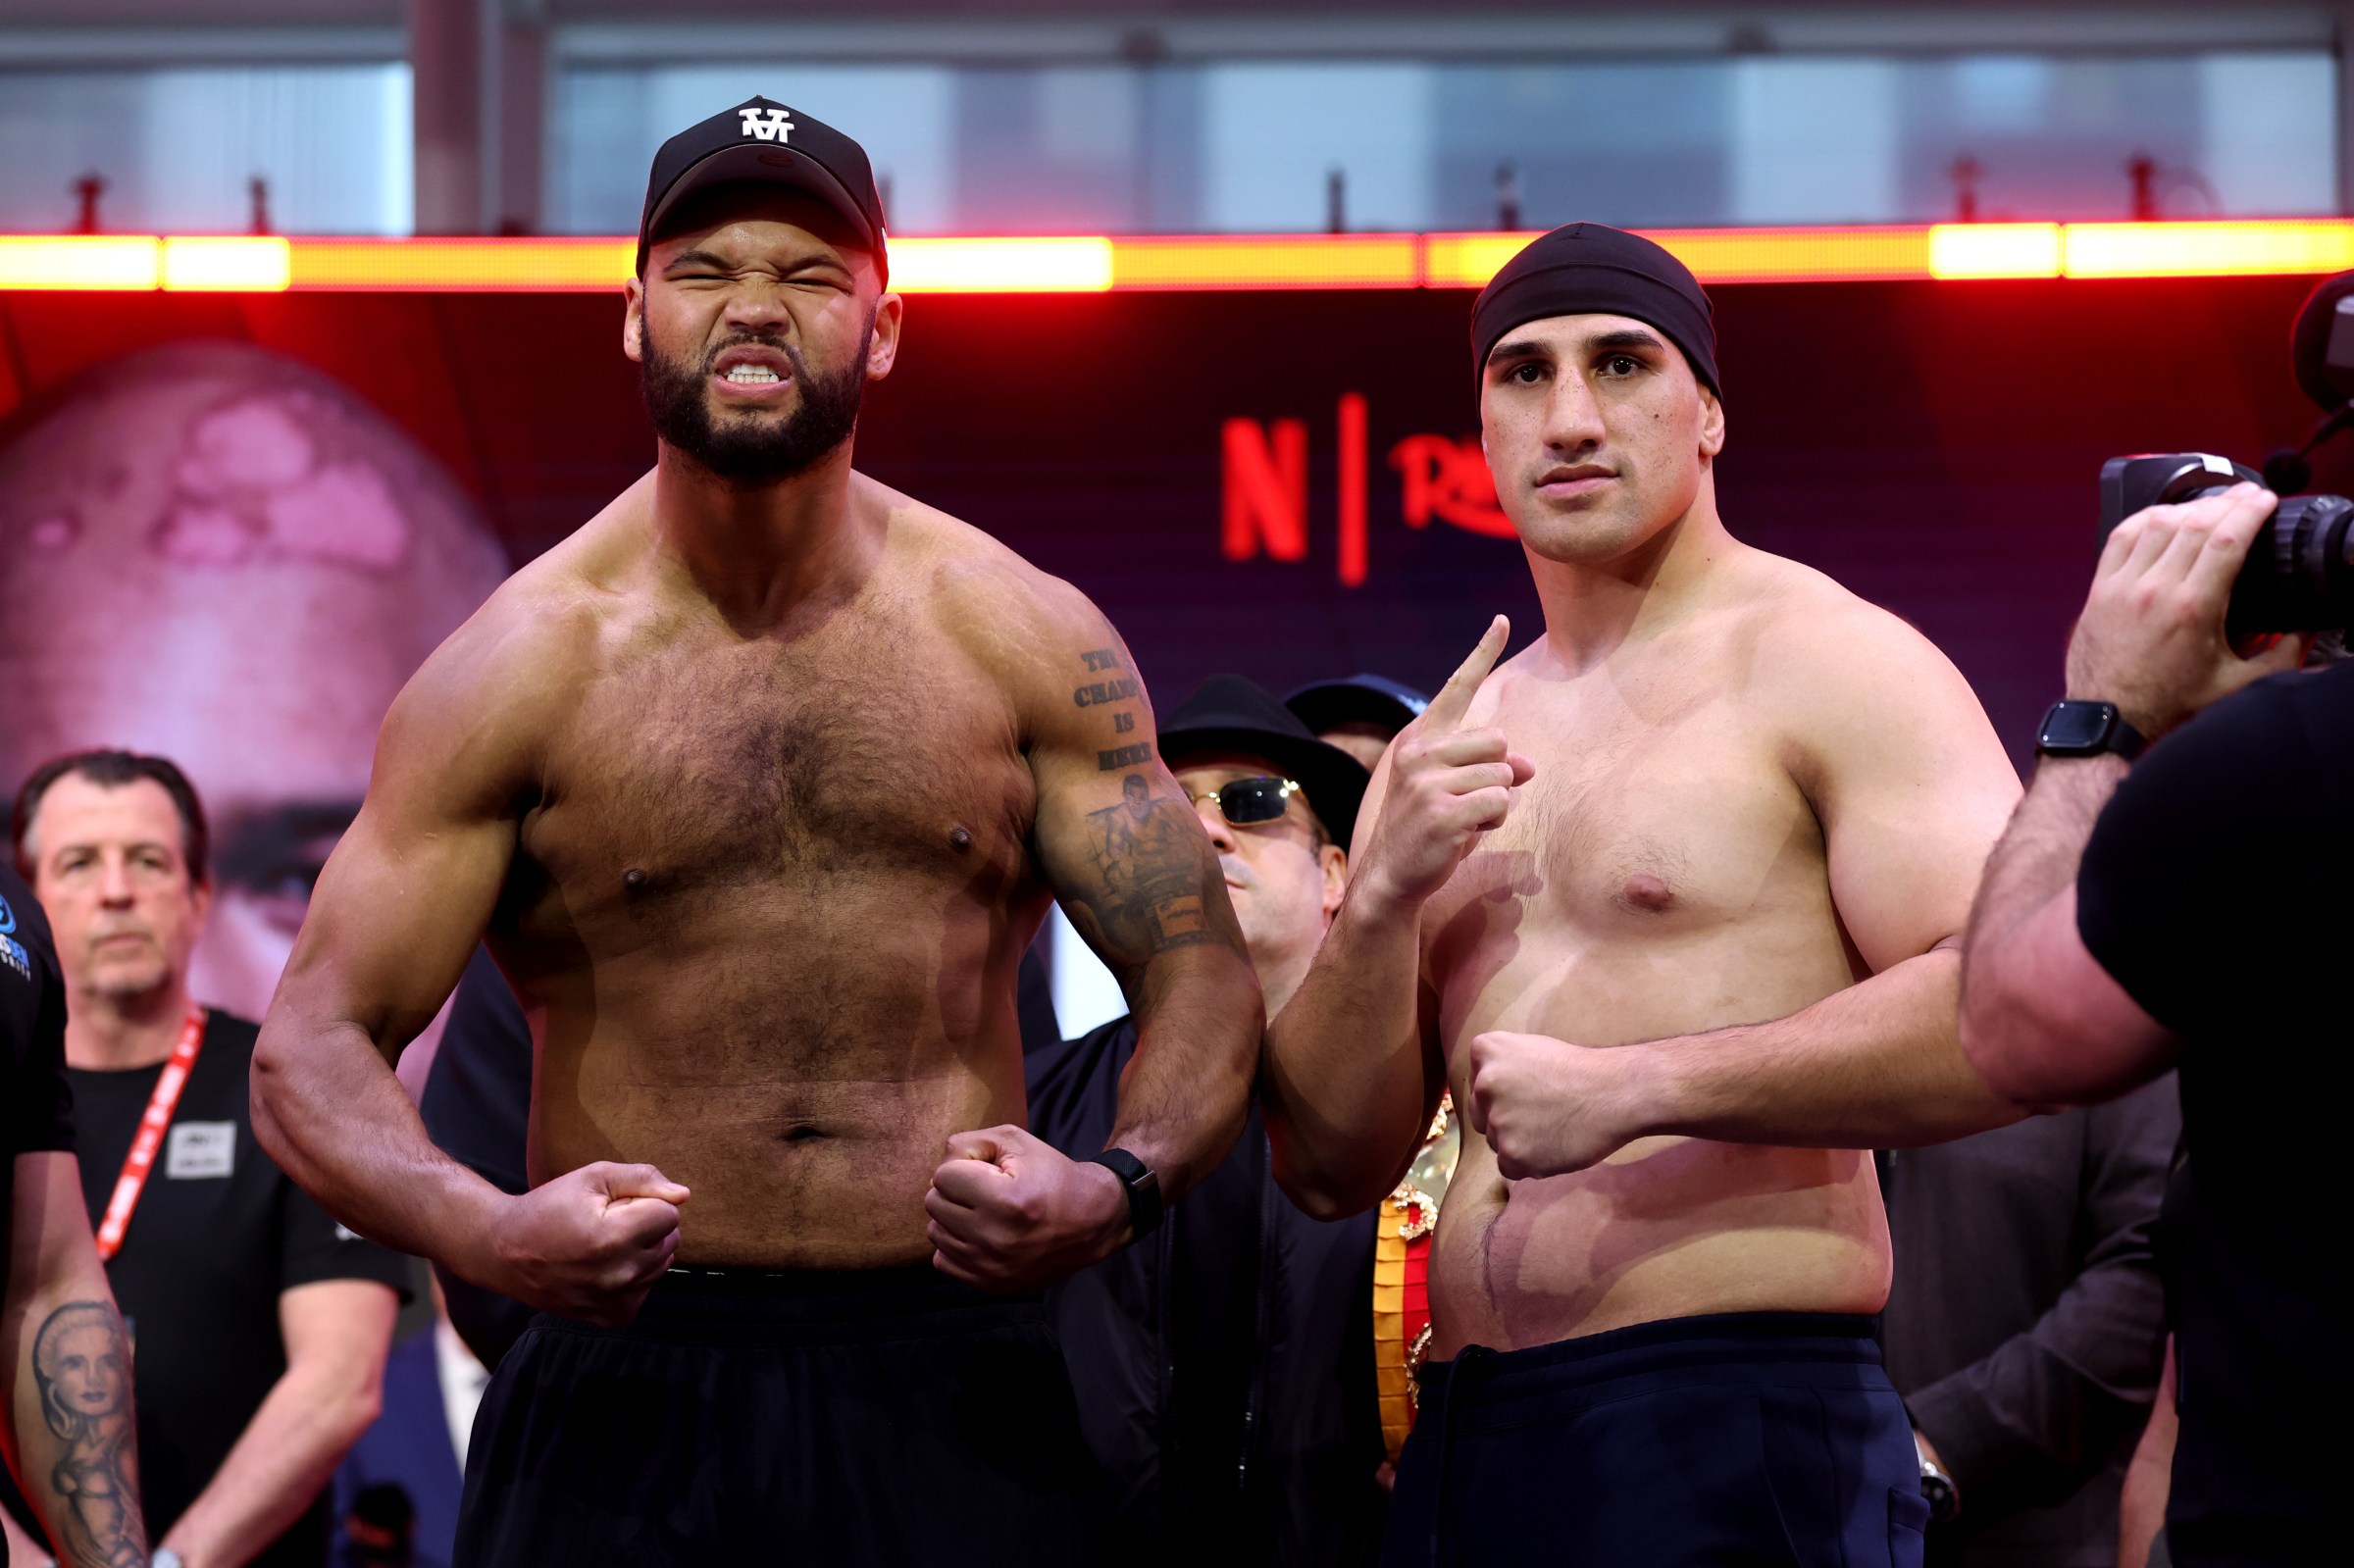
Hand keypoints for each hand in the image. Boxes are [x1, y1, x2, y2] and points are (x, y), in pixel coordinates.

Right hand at [485, 1162, 688, 1326]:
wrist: (506, 1253)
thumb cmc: (551, 1207)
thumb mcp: (593, 1177)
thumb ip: (643, 1179)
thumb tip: (683, 1195)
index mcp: (614, 1237)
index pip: (669, 1214)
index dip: (645, 1202)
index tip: (615, 1205)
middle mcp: (619, 1275)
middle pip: (670, 1240)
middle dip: (647, 1226)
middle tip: (607, 1224)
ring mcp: (617, 1301)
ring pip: (662, 1264)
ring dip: (643, 1250)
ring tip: (603, 1245)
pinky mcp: (614, 1317)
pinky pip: (647, 1287)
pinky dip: (633, 1275)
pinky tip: (603, 1266)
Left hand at [926, 1125, 1127, 1290]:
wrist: (1092, 1222)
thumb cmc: (1052, 1176)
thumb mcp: (1016, 1142)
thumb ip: (969, 1143)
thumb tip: (938, 1171)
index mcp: (1005, 1200)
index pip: (943, 1176)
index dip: (963, 1166)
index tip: (987, 1171)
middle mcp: (995, 1238)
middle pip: (934, 1203)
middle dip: (955, 1190)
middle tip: (984, 1190)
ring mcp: (992, 1267)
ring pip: (935, 1233)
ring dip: (953, 1217)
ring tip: (983, 1212)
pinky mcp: (990, 1285)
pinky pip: (943, 1261)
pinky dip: (955, 1245)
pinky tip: (980, 1235)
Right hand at [1358, 616, 1535, 910]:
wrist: (1392, 875)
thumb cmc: (1429, 828)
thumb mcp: (1457, 789)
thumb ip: (1490, 767)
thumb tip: (1528, 766)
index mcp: (1420, 738)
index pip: (1457, 687)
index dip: (1482, 652)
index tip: (1502, 619)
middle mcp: (1419, 752)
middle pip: (1497, 740)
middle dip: (1497, 773)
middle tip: (1469, 801)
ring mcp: (1427, 782)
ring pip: (1502, 776)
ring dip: (1495, 804)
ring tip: (1464, 821)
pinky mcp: (1443, 812)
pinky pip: (1498, 803)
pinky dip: (1493, 822)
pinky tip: (1465, 835)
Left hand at [1464, 1030, 1647, 1177]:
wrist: (1615, 1094)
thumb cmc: (1579, 1071)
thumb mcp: (1530, 1049)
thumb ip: (1500, 1068)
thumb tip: (1482, 1095)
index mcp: (1487, 1050)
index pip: (1479, 1083)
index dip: (1505, 1092)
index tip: (1530, 1091)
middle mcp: (1485, 1083)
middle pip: (1482, 1115)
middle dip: (1505, 1118)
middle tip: (1542, 1114)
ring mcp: (1497, 1120)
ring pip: (1496, 1142)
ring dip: (1519, 1142)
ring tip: (1553, 1127)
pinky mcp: (1511, 1153)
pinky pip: (1509, 1167)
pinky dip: (1529, 1163)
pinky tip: (1554, 1146)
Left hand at [2066, 482, 2308, 736]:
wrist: (2109, 717)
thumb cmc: (2166, 703)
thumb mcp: (2234, 683)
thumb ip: (2277, 656)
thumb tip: (2302, 633)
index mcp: (2193, 608)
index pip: (2226, 539)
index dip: (2249, 511)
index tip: (2264, 500)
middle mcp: (2155, 590)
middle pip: (2195, 523)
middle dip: (2227, 502)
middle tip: (2247, 494)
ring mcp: (2122, 586)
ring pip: (2157, 524)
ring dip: (2189, 507)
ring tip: (2212, 504)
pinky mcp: (2099, 589)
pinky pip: (2120, 537)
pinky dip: (2145, 518)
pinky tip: (2163, 515)